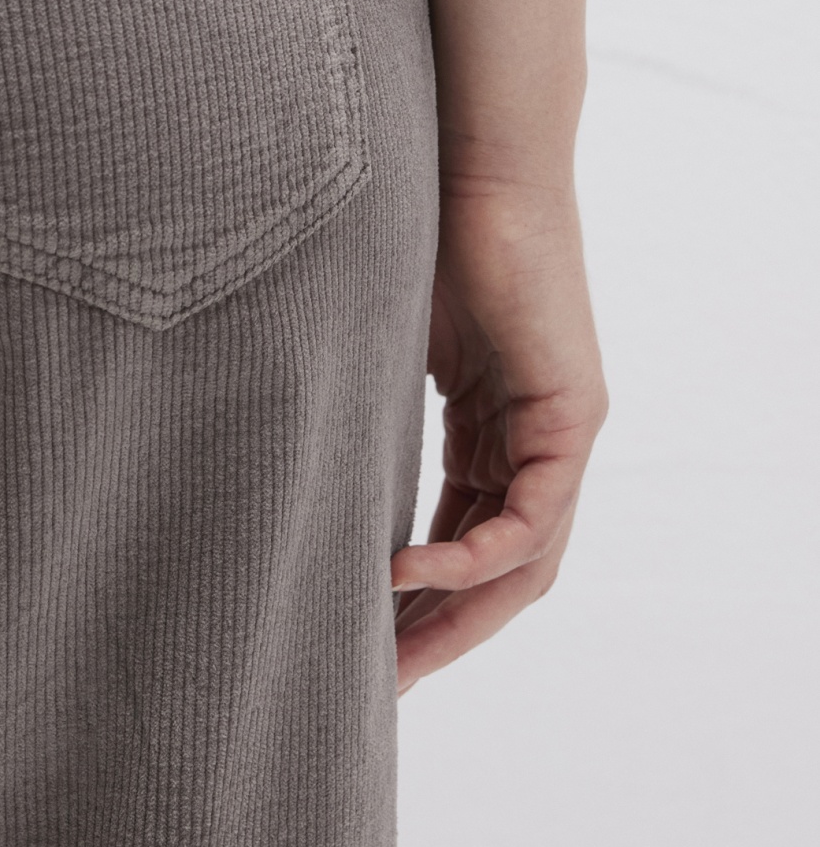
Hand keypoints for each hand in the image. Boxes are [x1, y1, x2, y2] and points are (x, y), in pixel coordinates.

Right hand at [393, 176, 607, 694]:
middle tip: (375, 687)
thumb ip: (355, 406)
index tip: (357, 642)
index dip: (418, 600)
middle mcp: (535, 435)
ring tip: (390, 657)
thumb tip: (270, 450)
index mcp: (490, 423)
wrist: (469, 159)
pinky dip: (475, 554)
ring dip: (458, 614)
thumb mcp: (375, 345)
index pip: (464, 536)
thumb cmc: (413, 230)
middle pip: (500, 568)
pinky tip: (411, 571)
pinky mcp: (575, 412)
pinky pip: (534, 516)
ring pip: (524, 559)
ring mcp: (561, 426)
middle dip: (440, 633)